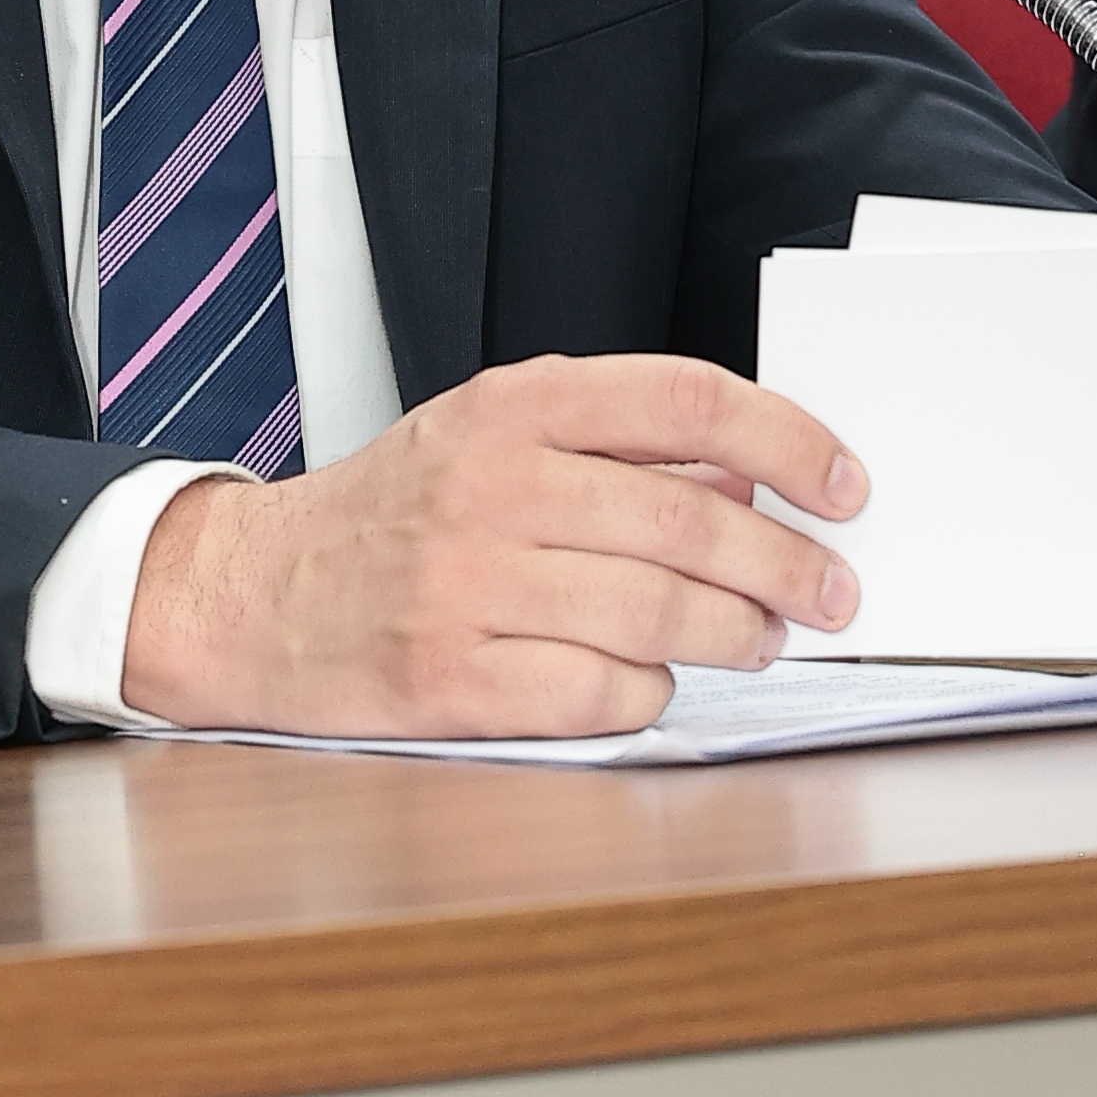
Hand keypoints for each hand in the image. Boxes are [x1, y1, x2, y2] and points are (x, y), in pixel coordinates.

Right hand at [121, 352, 866, 737]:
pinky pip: (599, 695)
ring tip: (758, 641)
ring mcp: (468, 584)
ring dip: (734, 636)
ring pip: (657, 613)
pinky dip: (647, 697)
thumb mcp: (492, 436)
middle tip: (831, 593)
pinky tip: (647, 685)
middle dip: (786, 564)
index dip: (785, 438)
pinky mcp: (452, 680)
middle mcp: (493, 483)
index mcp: (512, 404)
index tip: (842, 484)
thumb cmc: (396, 514)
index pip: (685, 399)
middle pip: (689, 517)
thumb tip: (753, 472)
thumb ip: (612, 444)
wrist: (254, 595)